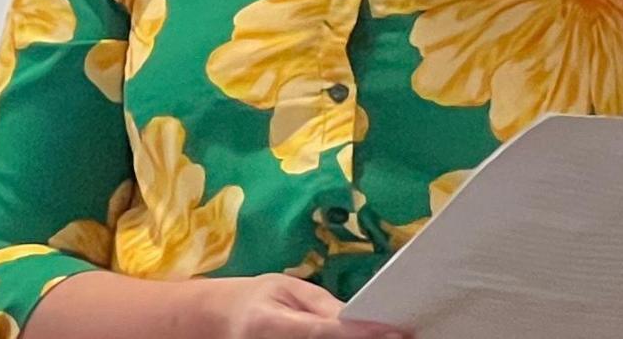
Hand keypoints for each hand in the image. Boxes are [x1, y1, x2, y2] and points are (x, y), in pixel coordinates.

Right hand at [198, 275, 412, 338]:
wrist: (222, 322)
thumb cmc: (256, 299)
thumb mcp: (286, 288)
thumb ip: (322, 305)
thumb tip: (362, 318)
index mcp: (270, 324)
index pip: (323, 332)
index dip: (361, 334)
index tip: (396, 332)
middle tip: (401, 337)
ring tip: (387, 337)